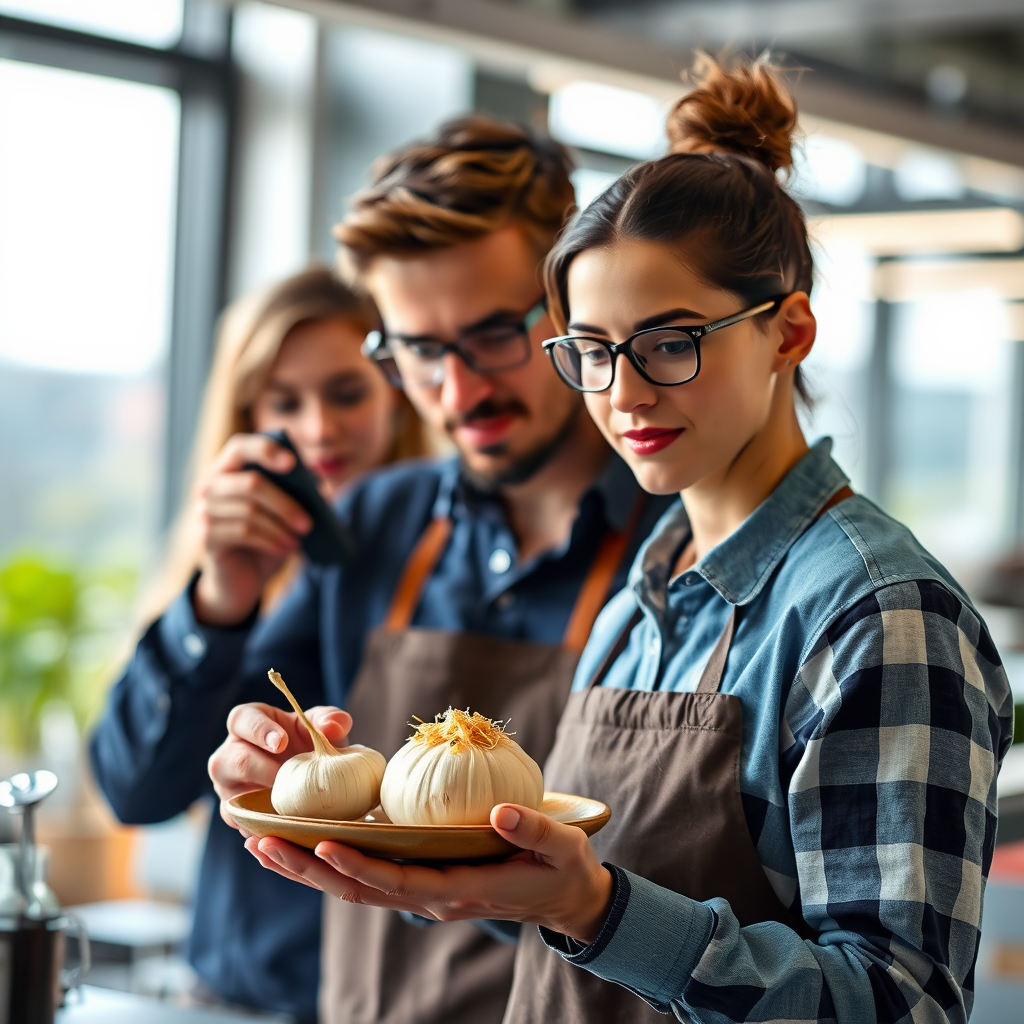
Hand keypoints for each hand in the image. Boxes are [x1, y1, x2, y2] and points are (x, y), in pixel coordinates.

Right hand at [192, 434, 312, 625]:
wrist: (240, 578)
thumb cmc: (264, 537)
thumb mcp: (282, 514)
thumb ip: (296, 494)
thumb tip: (318, 487)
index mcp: (228, 469)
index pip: (240, 447)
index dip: (265, 449)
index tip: (293, 462)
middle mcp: (209, 485)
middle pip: (251, 483)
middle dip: (285, 503)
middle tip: (309, 522)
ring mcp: (203, 510)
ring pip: (250, 511)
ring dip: (281, 526)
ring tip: (300, 538)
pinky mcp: (205, 536)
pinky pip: (243, 532)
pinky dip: (270, 540)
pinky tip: (286, 548)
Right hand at [209, 701, 351, 829]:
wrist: (310, 772)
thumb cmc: (309, 739)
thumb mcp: (322, 725)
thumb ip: (330, 719)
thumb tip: (332, 727)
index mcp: (247, 722)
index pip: (242, 719)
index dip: (259, 730)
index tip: (282, 742)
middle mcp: (229, 753)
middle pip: (231, 760)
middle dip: (259, 769)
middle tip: (284, 777)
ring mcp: (228, 785)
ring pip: (230, 796)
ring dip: (257, 804)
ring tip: (286, 806)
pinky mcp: (234, 812)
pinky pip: (239, 822)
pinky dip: (259, 827)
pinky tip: (279, 829)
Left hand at [245, 803, 613, 943]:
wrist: (567, 898)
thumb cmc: (564, 869)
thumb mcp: (561, 847)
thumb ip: (532, 830)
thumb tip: (500, 808)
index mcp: (460, 889)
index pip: (396, 882)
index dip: (357, 864)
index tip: (319, 841)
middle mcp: (433, 897)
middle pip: (358, 888)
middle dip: (308, 867)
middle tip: (261, 843)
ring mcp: (426, 892)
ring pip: (356, 886)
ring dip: (309, 868)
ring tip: (265, 846)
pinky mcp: (425, 881)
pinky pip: (370, 878)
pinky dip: (335, 864)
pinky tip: (308, 846)